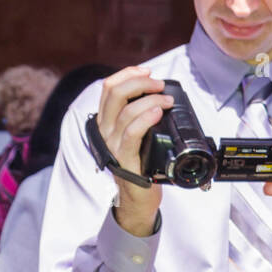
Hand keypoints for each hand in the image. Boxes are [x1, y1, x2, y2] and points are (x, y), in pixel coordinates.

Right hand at [96, 66, 171, 235]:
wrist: (138, 200)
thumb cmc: (141, 166)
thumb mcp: (137, 137)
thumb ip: (139, 117)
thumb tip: (157, 96)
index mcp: (106, 122)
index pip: (109, 87)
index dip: (128, 74)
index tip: (148, 71)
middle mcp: (105, 131)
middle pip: (114, 92)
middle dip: (139, 82)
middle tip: (159, 85)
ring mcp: (112, 145)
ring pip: (125, 110)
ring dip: (150, 99)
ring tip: (166, 100)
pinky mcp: (124, 159)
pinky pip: (131, 133)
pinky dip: (145, 118)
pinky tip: (158, 112)